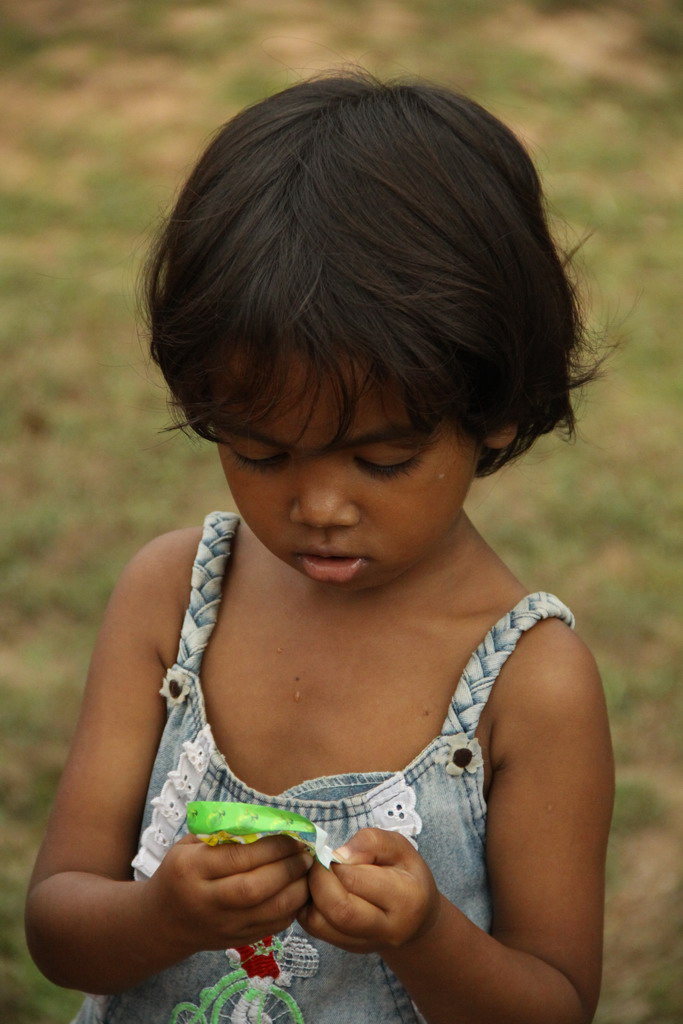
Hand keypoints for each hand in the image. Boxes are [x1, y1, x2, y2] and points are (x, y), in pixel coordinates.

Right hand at [141, 834, 312, 956]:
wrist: (162, 922)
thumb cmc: (180, 872)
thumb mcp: (190, 845)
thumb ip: (224, 833)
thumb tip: (270, 821)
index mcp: (191, 870)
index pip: (238, 857)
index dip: (271, 847)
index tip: (292, 835)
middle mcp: (206, 901)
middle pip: (255, 888)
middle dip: (288, 868)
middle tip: (306, 853)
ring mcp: (223, 926)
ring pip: (269, 912)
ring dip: (297, 889)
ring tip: (308, 870)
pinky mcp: (237, 941)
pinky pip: (273, 927)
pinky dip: (292, 908)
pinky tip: (299, 890)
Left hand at [298, 828, 440, 953]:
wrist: (416, 916)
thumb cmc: (406, 873)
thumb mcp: (399, 846)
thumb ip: (371, 842)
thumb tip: (339, 855)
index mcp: (405, 898)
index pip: (356, 880)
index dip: (335, 862)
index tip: (332, 852)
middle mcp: (388, 929)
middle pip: (339, 910)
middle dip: (318, 881)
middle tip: (318, 863)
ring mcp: (367, 944)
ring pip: (321, 924)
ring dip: (310, 895)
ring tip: (318, 877)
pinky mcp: (349, 948)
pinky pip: (316, 930)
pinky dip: (308, 908)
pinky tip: (318, 893)